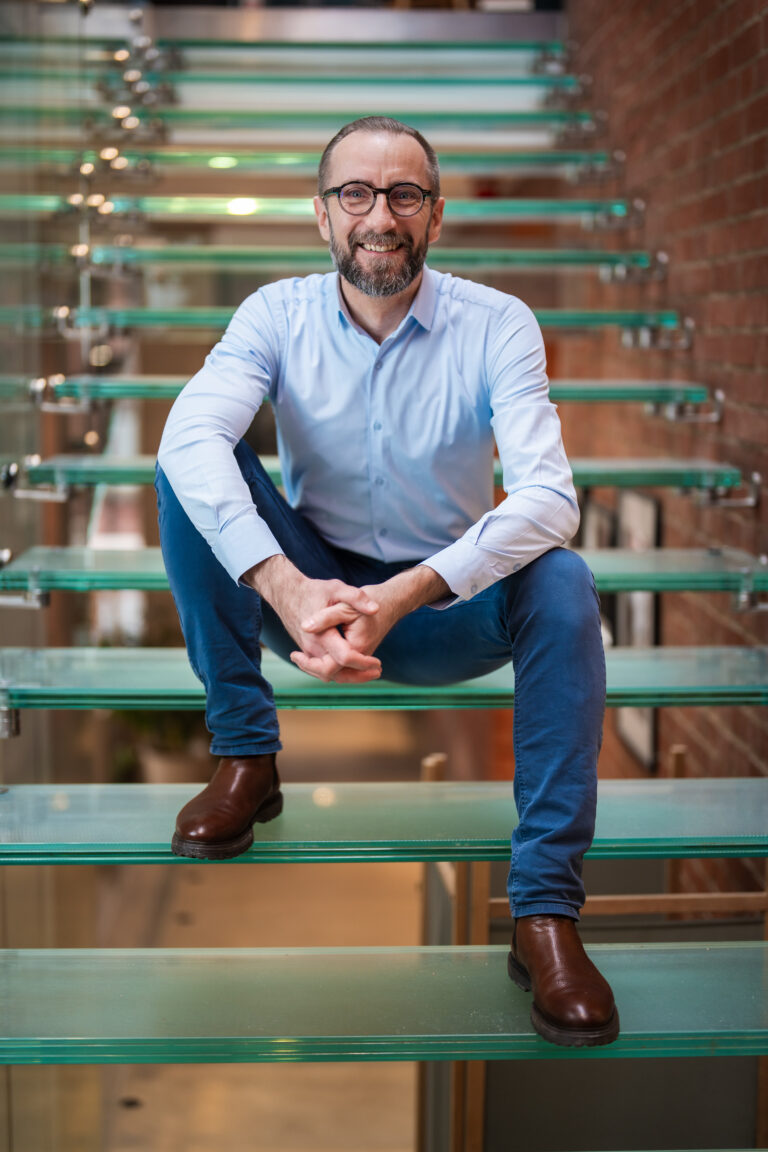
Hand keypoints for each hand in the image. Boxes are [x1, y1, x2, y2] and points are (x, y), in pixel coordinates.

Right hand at [244, 555, 381, 683]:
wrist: (287, 593)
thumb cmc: (313, 591)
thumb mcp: (336, 589)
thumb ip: (356, 597)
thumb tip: (375, 609)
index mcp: (321, 635)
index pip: (344, 658)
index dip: (363, 663)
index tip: (378, 662)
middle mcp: (312, 647)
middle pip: (335, 674)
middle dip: (357, 676)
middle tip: (377, 671)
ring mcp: (307, 651)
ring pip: (327, 675)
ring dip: (349, 677)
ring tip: (370, 672)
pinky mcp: (307, 652)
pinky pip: (322, 669)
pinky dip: (338, 672)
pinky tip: (355, 668)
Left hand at [300, 565, 450, 667]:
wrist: (391, 601)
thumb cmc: (369, 599)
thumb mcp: (344, 603)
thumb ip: (325, 617)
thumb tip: (305, 627)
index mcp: (357, 646)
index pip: (331, 668)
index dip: (310, 664)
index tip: (295, 654)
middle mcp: (362, 656)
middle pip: (335, 675)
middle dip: (313, 669)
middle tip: (296, 657)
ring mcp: (363, 657)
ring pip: (340, 674)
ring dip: (320, 668)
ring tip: (301, 658)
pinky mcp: (362, 654)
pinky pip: (344, 667)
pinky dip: (330, 664)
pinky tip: (315, 654)